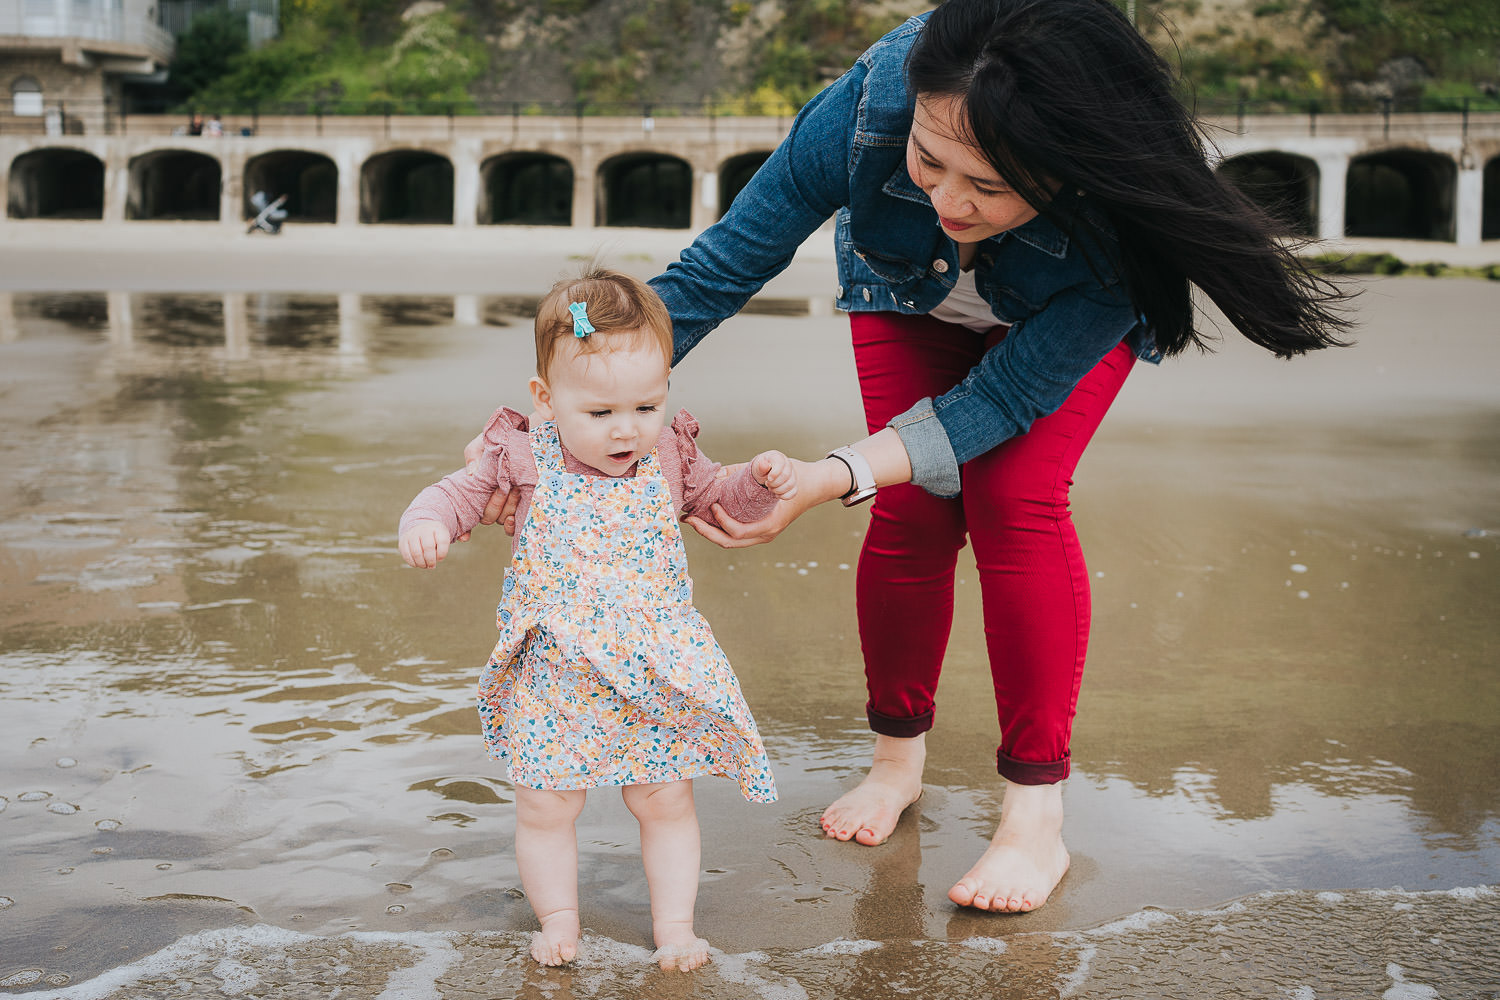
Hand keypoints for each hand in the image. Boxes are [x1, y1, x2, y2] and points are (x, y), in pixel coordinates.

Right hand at [399, 520, 451, 568]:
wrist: (420, 528)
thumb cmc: (434, 538)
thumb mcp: (442, 540)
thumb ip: (442, 549)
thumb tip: (437, 559)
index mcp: (437, 528)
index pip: (442, 541)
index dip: (442, 554)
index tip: (440, 559)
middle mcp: (424, 529)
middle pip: (428, 547)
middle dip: (431, 560)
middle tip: (432, 566)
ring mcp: (412, 534)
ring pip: (416, 552)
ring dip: (421, 563)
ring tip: (425, 566)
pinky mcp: (403, 541)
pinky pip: (406, 555)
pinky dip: (412, 563)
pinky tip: (417, 564)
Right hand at [458, 430, 519, 538]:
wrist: (528, 435)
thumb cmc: (502, 439)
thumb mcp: (483, 444)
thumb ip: (473, 455)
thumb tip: (471, 473)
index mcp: (480, 489)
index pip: (470, 513)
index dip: (465, 529)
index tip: (465, 536)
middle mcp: (493, 499)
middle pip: (488, 516)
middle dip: (495, 504)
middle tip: (504, 487)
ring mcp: (509, 504)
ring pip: (502, 519)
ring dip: (507, 508)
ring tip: (515, 489)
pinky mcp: (525, 506)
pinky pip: (515, 525)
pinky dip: (512, 525)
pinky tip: (513, 517)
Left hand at [684, 456, 841, 547]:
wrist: (814, 485)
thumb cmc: (795, 476)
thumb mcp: (777, 466)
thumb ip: (754, 467)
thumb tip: (723, 471)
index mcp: (770, 524)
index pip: (739, 531)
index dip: (721, 521)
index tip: (712, 504)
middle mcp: (766, 534)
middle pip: (729, 542)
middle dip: (706, 532)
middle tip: (688, 518)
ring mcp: (762, 534)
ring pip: (730, 541)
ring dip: (709, 531)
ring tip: (692, 518)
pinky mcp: (758, 530)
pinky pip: (735, 535)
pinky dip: (719, 528)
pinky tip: (706, 516)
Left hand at [751, 450, 797, 499]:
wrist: (765, 475)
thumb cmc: (761, 470)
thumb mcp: (757, 468)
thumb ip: (761, 467)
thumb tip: (764, 464)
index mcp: (778, 457)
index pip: (780, 464)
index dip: (774, 473)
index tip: (768, 479)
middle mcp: (788, 464)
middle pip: (786, 475)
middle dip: (774, 483)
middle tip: (767, 484)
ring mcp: (792, 474)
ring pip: (790, 485)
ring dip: (778, 490)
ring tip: (771, 488)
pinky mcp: (794, 484)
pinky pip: (793, 492)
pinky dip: (784, 496)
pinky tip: (777, 495)